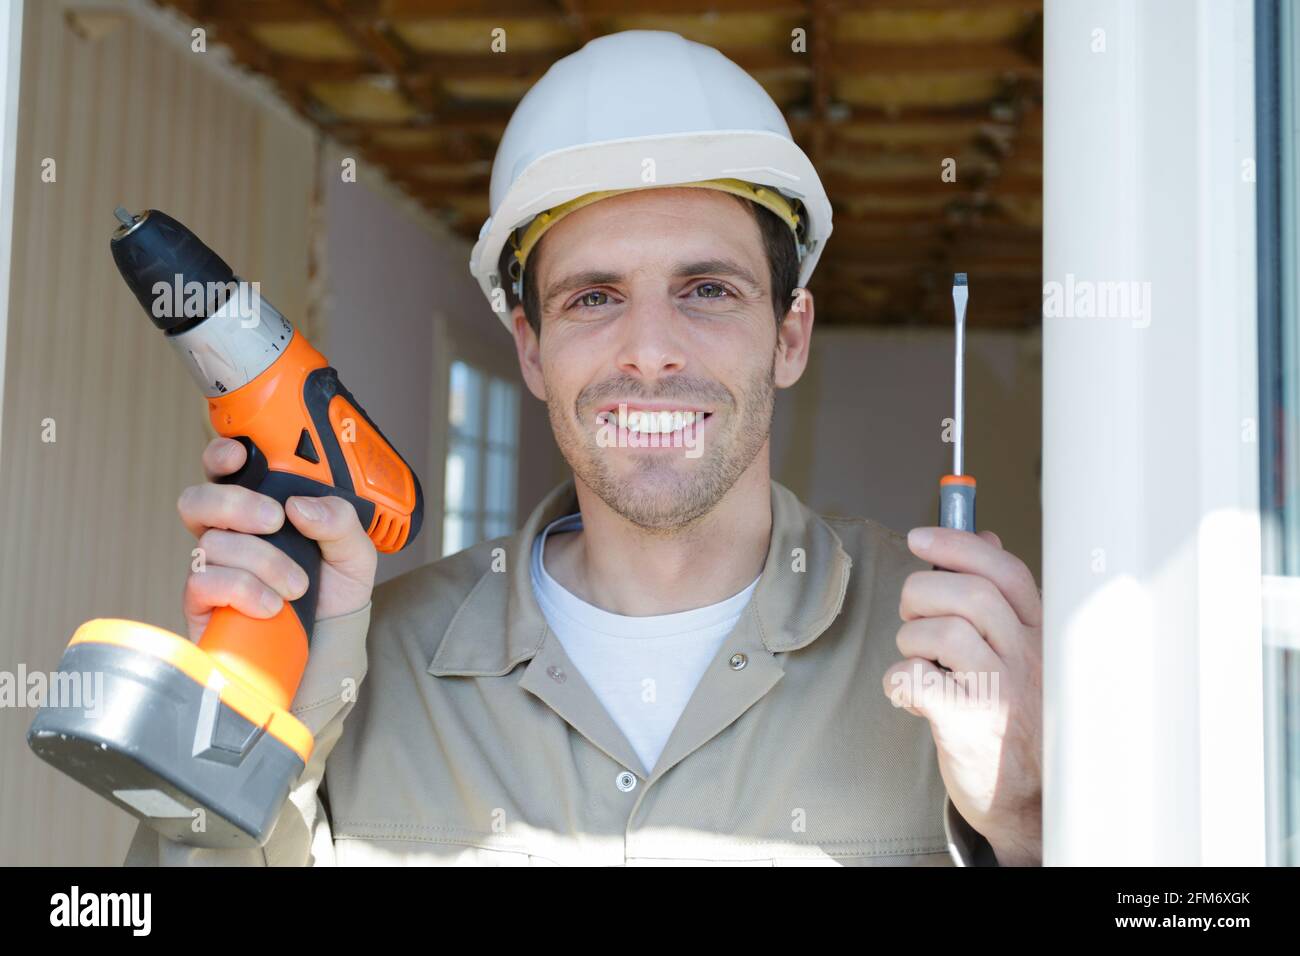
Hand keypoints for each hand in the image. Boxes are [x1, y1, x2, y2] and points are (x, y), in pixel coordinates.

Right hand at [177, 436, 377, 642]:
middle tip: (274, 521)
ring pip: (211, 543)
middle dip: (235, 503)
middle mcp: (230, 533)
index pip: (226, 470)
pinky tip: (272, 606)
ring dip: (262, 562)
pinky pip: (203, 582)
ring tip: (297, 586)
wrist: (330, 648)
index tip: (240, 455)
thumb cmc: (335, 593)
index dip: (222, 455)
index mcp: (262, 509)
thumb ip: (340, 520)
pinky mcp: (203, 604)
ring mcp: (212, 567)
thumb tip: (300, 506)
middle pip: (198, 499)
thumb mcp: (355, 552)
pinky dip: (244, 591)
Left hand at [881, 526, 1042, 865]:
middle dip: (922, 593)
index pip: (1006, 572)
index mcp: (1038, 634)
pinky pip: (914, 679)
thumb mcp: (1019, 649)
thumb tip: (983, 533)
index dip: (958, 545)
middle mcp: (1025, 658)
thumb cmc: (1012, 713)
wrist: (1028, 796)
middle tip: (911, 616)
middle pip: (970, 595)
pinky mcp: (967, 725)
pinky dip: (897, 680)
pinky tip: (909, 694)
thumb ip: (1001, 595)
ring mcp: (1000, 692)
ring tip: (919, 662)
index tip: (919, 537)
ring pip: (940, 633)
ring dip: (910, 640)